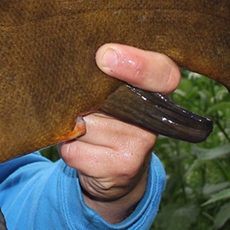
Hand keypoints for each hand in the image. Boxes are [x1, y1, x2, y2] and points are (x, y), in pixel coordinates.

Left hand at [58, 44, 180, 224]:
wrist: (118, 175)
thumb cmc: (108, 120)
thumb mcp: (111, 93)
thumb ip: (103, 76)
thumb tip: (75, 68)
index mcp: (156, 89)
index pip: (161, 73)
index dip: (137, 63)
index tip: (106, 54)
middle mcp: (154, 117)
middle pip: (104, 96)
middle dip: (83, 96)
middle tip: (79, 101)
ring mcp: (141, 144)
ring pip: (84, 124)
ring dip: (71, 126)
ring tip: (83, 130)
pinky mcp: (122, 167)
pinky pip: (75, 149)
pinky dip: (67, 148)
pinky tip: (81, 148)